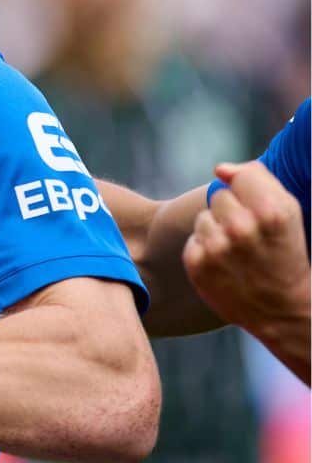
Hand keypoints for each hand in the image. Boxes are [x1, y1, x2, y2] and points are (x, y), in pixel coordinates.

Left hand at [182, 160, 309, 337]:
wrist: (283, 311)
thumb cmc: (286, 255)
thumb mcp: (287, 213)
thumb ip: (256, 179)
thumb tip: (220, 169)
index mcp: (270, 212)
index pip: (239, 176)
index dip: (249, 192)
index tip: (259, 212)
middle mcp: (241, 228)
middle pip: (218, 196)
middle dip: (232, 211)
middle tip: (250, 237)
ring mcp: (216, 248)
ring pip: (203, 218)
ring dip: (216, 231)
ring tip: (238, 252)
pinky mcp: (197, 265)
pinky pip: (194, 240)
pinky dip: (205, 250)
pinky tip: (225, 266)